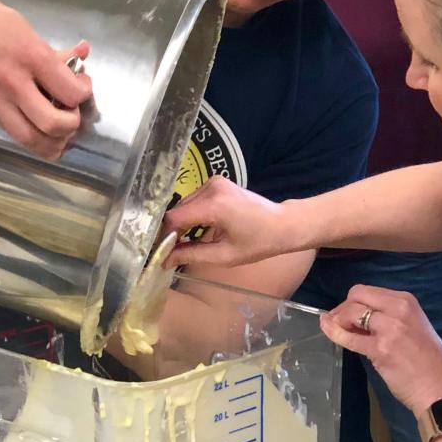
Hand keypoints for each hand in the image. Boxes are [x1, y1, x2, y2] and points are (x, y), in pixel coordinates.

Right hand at [0, 0, 91, 158]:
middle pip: (54, 125)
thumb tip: (81, 54)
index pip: (71, 92)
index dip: (83, 94)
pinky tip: (32, 122)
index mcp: (29, 55)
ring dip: (51, 142)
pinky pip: (9, 131)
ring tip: (56, 130)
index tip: (80, 86)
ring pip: (31, 140)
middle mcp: (12, 82)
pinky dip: (28, 134)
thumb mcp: (21, 25)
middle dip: (71, 125)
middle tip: (70, 113)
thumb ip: (50, 50)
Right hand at [163, 178, 301, 267]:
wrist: (283, 224)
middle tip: (168, 251)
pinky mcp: (217, 182)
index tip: (158, 251)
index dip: (164, 235)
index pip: (174, 218)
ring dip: (181, 223)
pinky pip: (195, 199)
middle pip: (178, 210)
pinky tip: (196, 230)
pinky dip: (192, 214)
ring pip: (184, 204)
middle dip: (171, 231)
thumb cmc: (258, 243)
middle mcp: (212, 188)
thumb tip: (165, 260)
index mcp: (214, 206)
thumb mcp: (224, 255)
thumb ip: (192, 255)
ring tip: (182, 243)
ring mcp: (214, 182)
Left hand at [320, 285, 441, 413]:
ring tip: (332, 328)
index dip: (352, 302)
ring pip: (351, 312)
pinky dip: (334, 333)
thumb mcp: (413, 328)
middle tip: (336, 322)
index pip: (368, 291)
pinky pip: (349, 337)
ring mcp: (389, 328)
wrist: (440, 388)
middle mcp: (398, 308)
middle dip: (342, 307)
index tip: (346, 314)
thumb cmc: (429, 362)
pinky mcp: (380, 349)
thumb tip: (359, 320)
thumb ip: (389, 319)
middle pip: (357, 295)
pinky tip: (327, 331)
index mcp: (407, 301)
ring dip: (337, 320)